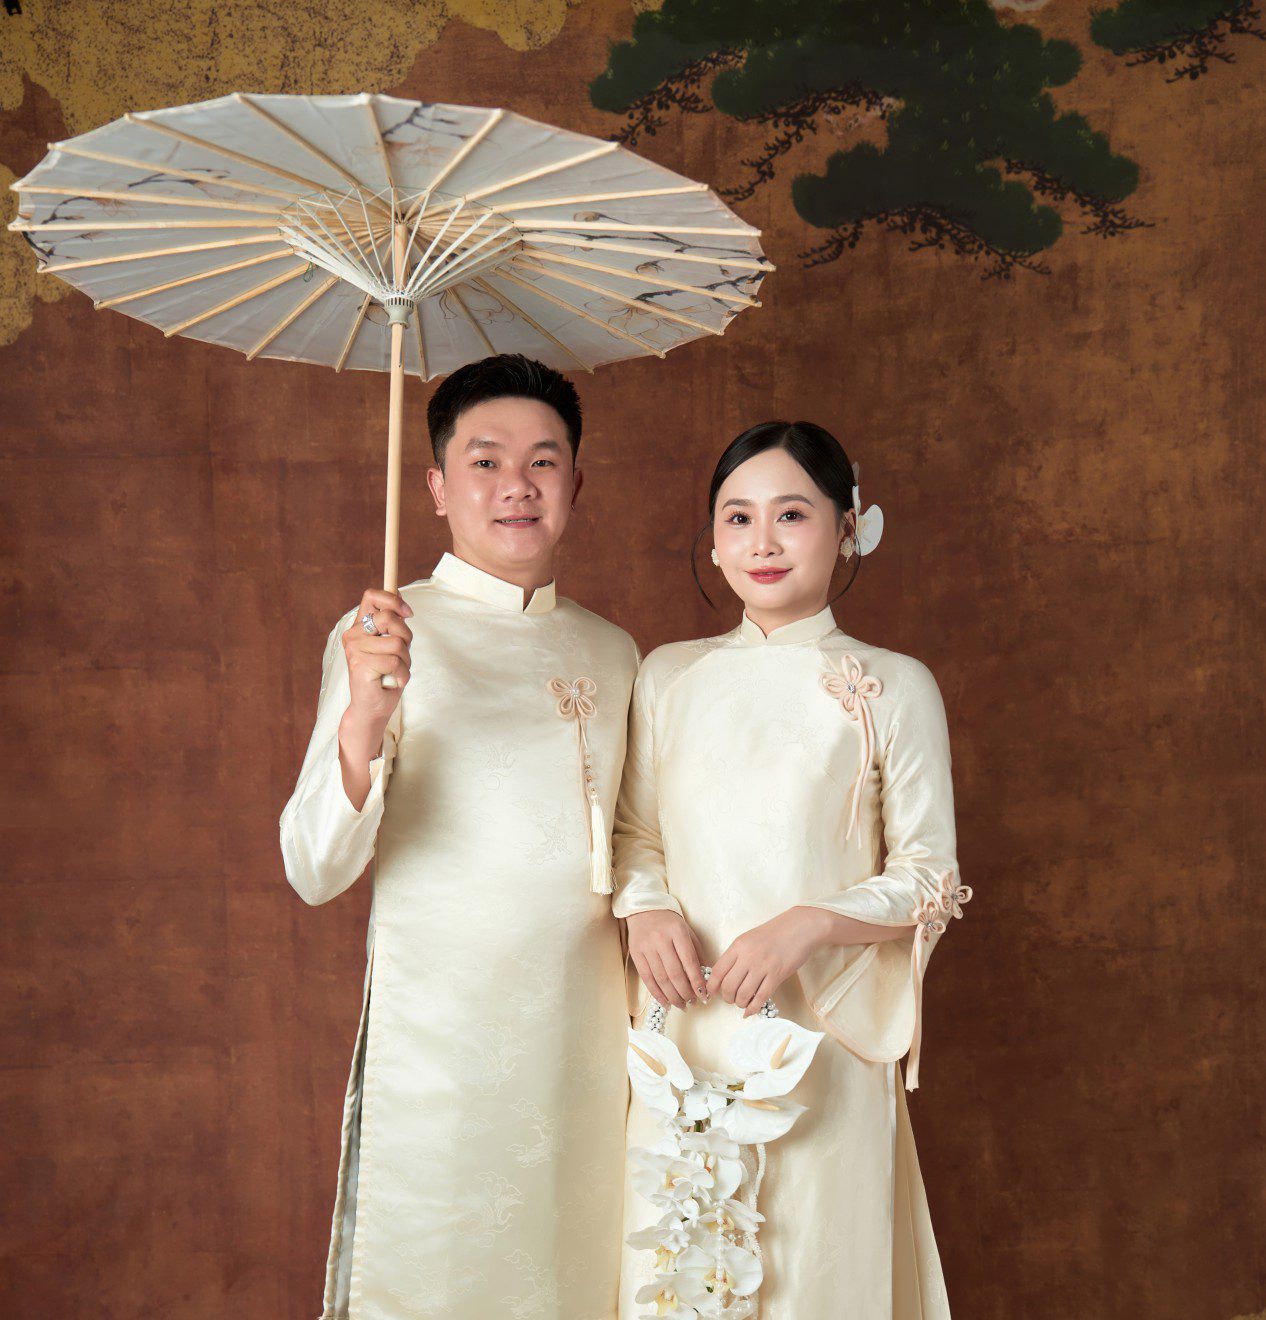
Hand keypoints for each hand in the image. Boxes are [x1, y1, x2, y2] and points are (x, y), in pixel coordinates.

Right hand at [341, 588, 413, 741]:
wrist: (372, 708)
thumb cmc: (384, 677)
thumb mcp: (393, 646)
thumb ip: (394, 625)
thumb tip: (401, 601)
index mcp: (360, 627)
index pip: (372, 596)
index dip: (393, 599)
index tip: (408, 613)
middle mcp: (353, 635)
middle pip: (389, 618)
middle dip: (406, 637)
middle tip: (401, 654)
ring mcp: (355, 649)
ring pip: (397, 643)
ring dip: (405, 661)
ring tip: (394, 672)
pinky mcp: (360, 665)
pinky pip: (395, 662)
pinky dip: (401, 674)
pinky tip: (391, 681)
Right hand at [625, 909, 707, 1009]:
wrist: (644, 910)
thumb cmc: (670, 923)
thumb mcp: (687, 932)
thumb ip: (697, 953)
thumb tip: (706, 977)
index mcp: (677, 932)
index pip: (689, 962)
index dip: (697, 982)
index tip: (704, 995)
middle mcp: (661, 940)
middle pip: (675, 974)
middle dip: (685, 993)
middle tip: (692, 1003)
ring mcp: (647, 948)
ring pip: (661, 979)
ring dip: (673, 996)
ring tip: (682, 1005)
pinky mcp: (636, 954)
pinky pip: (647, 979)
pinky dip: (657, 994)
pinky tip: (666, 1002)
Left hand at [711, 907, 833, 1016]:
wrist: (800, 928)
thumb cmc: (774, 933)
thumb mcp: (749, 938)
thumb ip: (737, 955)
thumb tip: (724, 976)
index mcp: (738, 946)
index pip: (718, 971)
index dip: (712, 986)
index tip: (711, 993)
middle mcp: (748, 957)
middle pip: (728, 986)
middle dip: (726, 997)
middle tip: (730, 999)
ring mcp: (763, 967)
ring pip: (743, 994)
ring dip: (740, 1003)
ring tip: (742, 1002)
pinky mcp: (777, 976)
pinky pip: (760, 998)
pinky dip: (753, 1008)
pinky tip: (750, 1010)